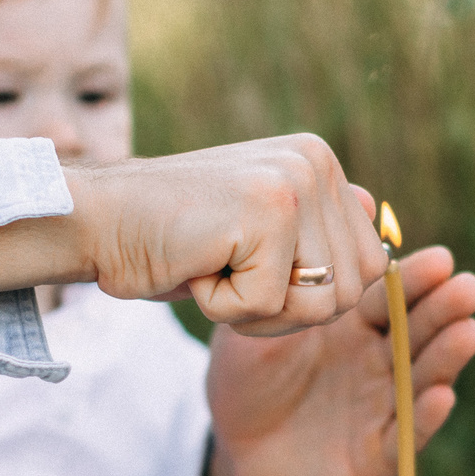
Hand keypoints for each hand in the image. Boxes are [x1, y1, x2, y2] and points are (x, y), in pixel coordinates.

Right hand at [69, 135, 387, 336]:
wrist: (94, 220)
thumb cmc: (172, 239)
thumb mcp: (256, 232)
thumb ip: (315, 228)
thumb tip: (380, 220)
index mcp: (320, 164)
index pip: (369, 266)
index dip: (311, 295)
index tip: (253, 269)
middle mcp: (316, 162)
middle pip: (353, 289)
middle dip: (290, 310)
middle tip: (230, 277)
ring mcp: (295, 181)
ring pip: (322, 304)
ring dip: (260, 313)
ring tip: (215, 269)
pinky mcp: (267, 211)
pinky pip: (269, 305)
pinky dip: (223, 309)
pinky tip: (194, 266)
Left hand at [207, 244, 474, 475]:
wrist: (236, 455)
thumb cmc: (245, 381)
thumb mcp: (254, 330)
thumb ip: (286, 288)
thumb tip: (316, 241)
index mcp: (351, 325)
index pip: (388, 296)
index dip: (416, 279)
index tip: (441, 260)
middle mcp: (376, 361)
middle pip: (416, 332)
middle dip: (444, 309)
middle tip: (467, 288)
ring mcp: (381, 407)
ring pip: (421, 379)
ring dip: (447, 357)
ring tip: (467, 331)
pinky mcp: (378, 455)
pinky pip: (404, 436)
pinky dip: (423, 417)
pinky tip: (440, 396)